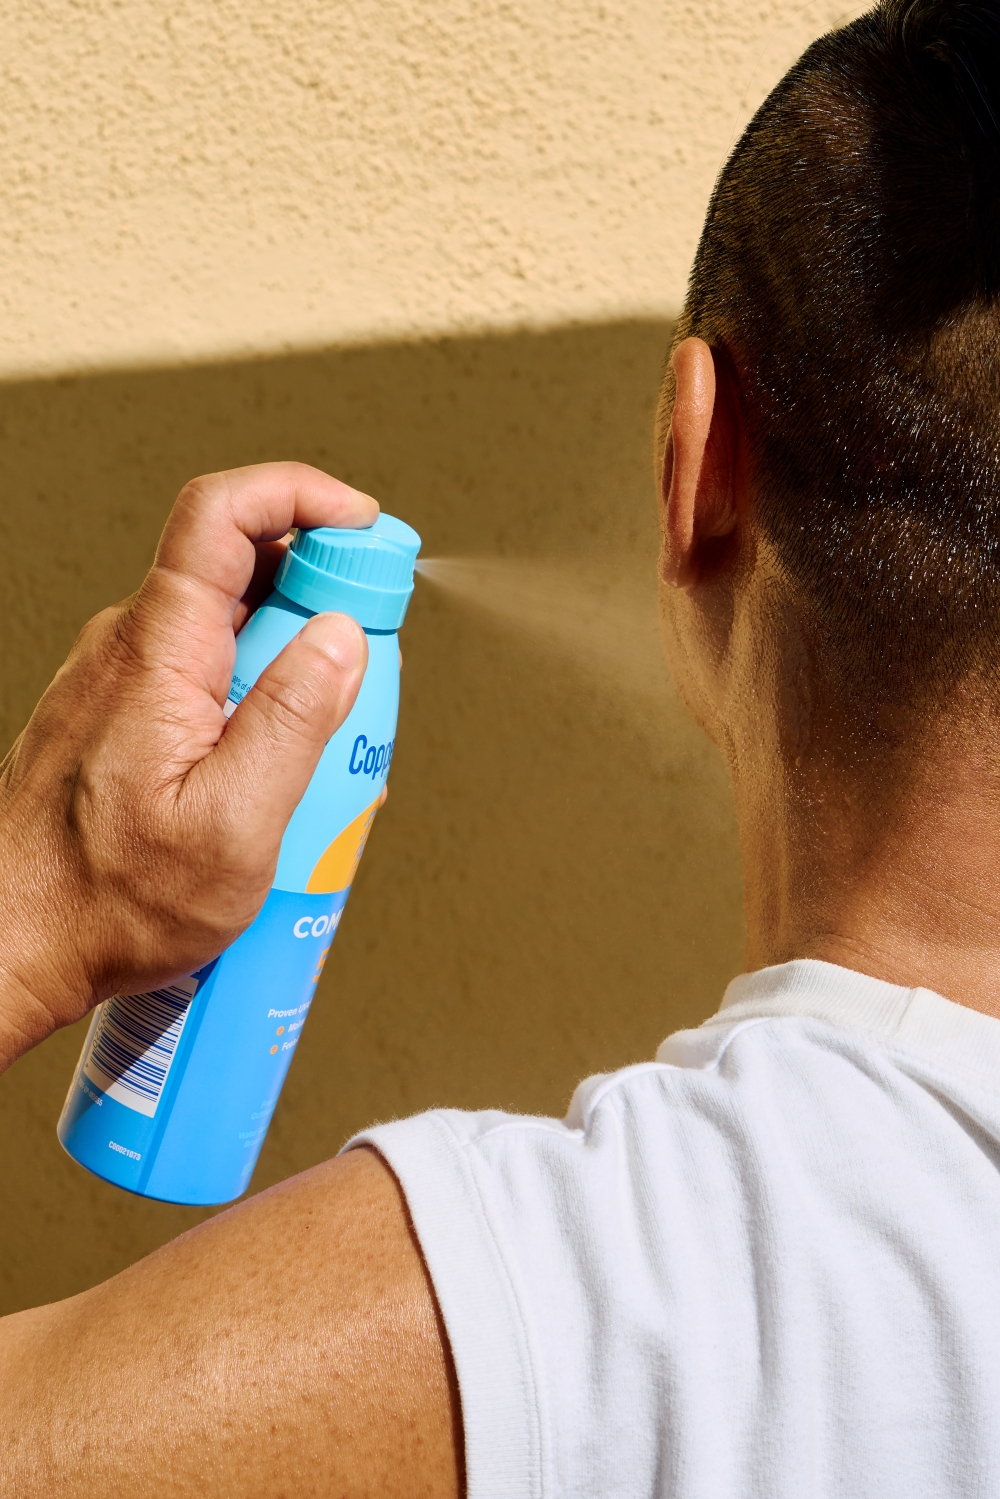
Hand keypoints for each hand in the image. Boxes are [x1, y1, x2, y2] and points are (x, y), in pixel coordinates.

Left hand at [0, 462, 374, 1070]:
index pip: (223, 514)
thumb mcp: (232, 827)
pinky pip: (209, 672)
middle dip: (323, 602)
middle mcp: (131, 648)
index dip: (303, 496)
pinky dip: (258, 698)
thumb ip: (294, 719)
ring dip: (294, 664)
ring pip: (232, 626)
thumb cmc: (103, 902)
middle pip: (244, 567)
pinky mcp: (125, 714)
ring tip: (316, 754)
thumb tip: (344, 637)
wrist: (11, 944)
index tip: (366, 526)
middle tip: (365, 676)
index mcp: (158, 654)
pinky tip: (269, 776)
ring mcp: (123, 679)